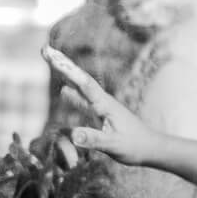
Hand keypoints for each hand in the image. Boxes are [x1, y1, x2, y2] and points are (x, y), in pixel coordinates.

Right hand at [41, 46, 161, 164]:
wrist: (151, 148)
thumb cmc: (135, 146)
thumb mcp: (113, 145)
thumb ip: (93, 139)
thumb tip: (73, 135)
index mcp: (105, 104)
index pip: (83, 82)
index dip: (66, 69)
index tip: (52, 56)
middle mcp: (102, 101)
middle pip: (79, 78)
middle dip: (62, 64)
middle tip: (44, 49)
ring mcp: (102, 107)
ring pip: (80, 86)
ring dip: (66, 74)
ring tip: (51, 60)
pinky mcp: (102, 115)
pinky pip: (83, 100)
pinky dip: (72, 92)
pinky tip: (64, 91)